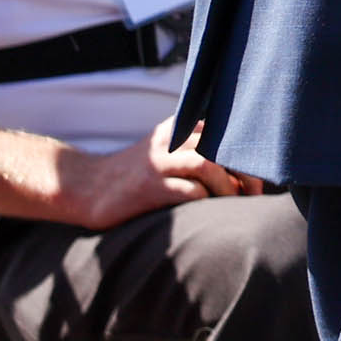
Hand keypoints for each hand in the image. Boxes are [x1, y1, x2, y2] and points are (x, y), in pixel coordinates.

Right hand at [58, 117, 260, 229]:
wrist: (85, 187)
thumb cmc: (132, 176)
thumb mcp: (161, 151)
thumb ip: (192, 150)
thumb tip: (235, 173)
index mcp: (177, 129)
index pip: (223, 133)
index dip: (244, 155)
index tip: (255, 178)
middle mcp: (170, 140)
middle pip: (221, 147)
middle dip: (243, 171)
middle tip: (254, 194)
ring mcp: (159, 163)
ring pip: (207, 164)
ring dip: (227, 186)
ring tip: (235, 203)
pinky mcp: (149, 187)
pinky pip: (188, 190)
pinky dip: (206, 200)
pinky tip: (211, 211)